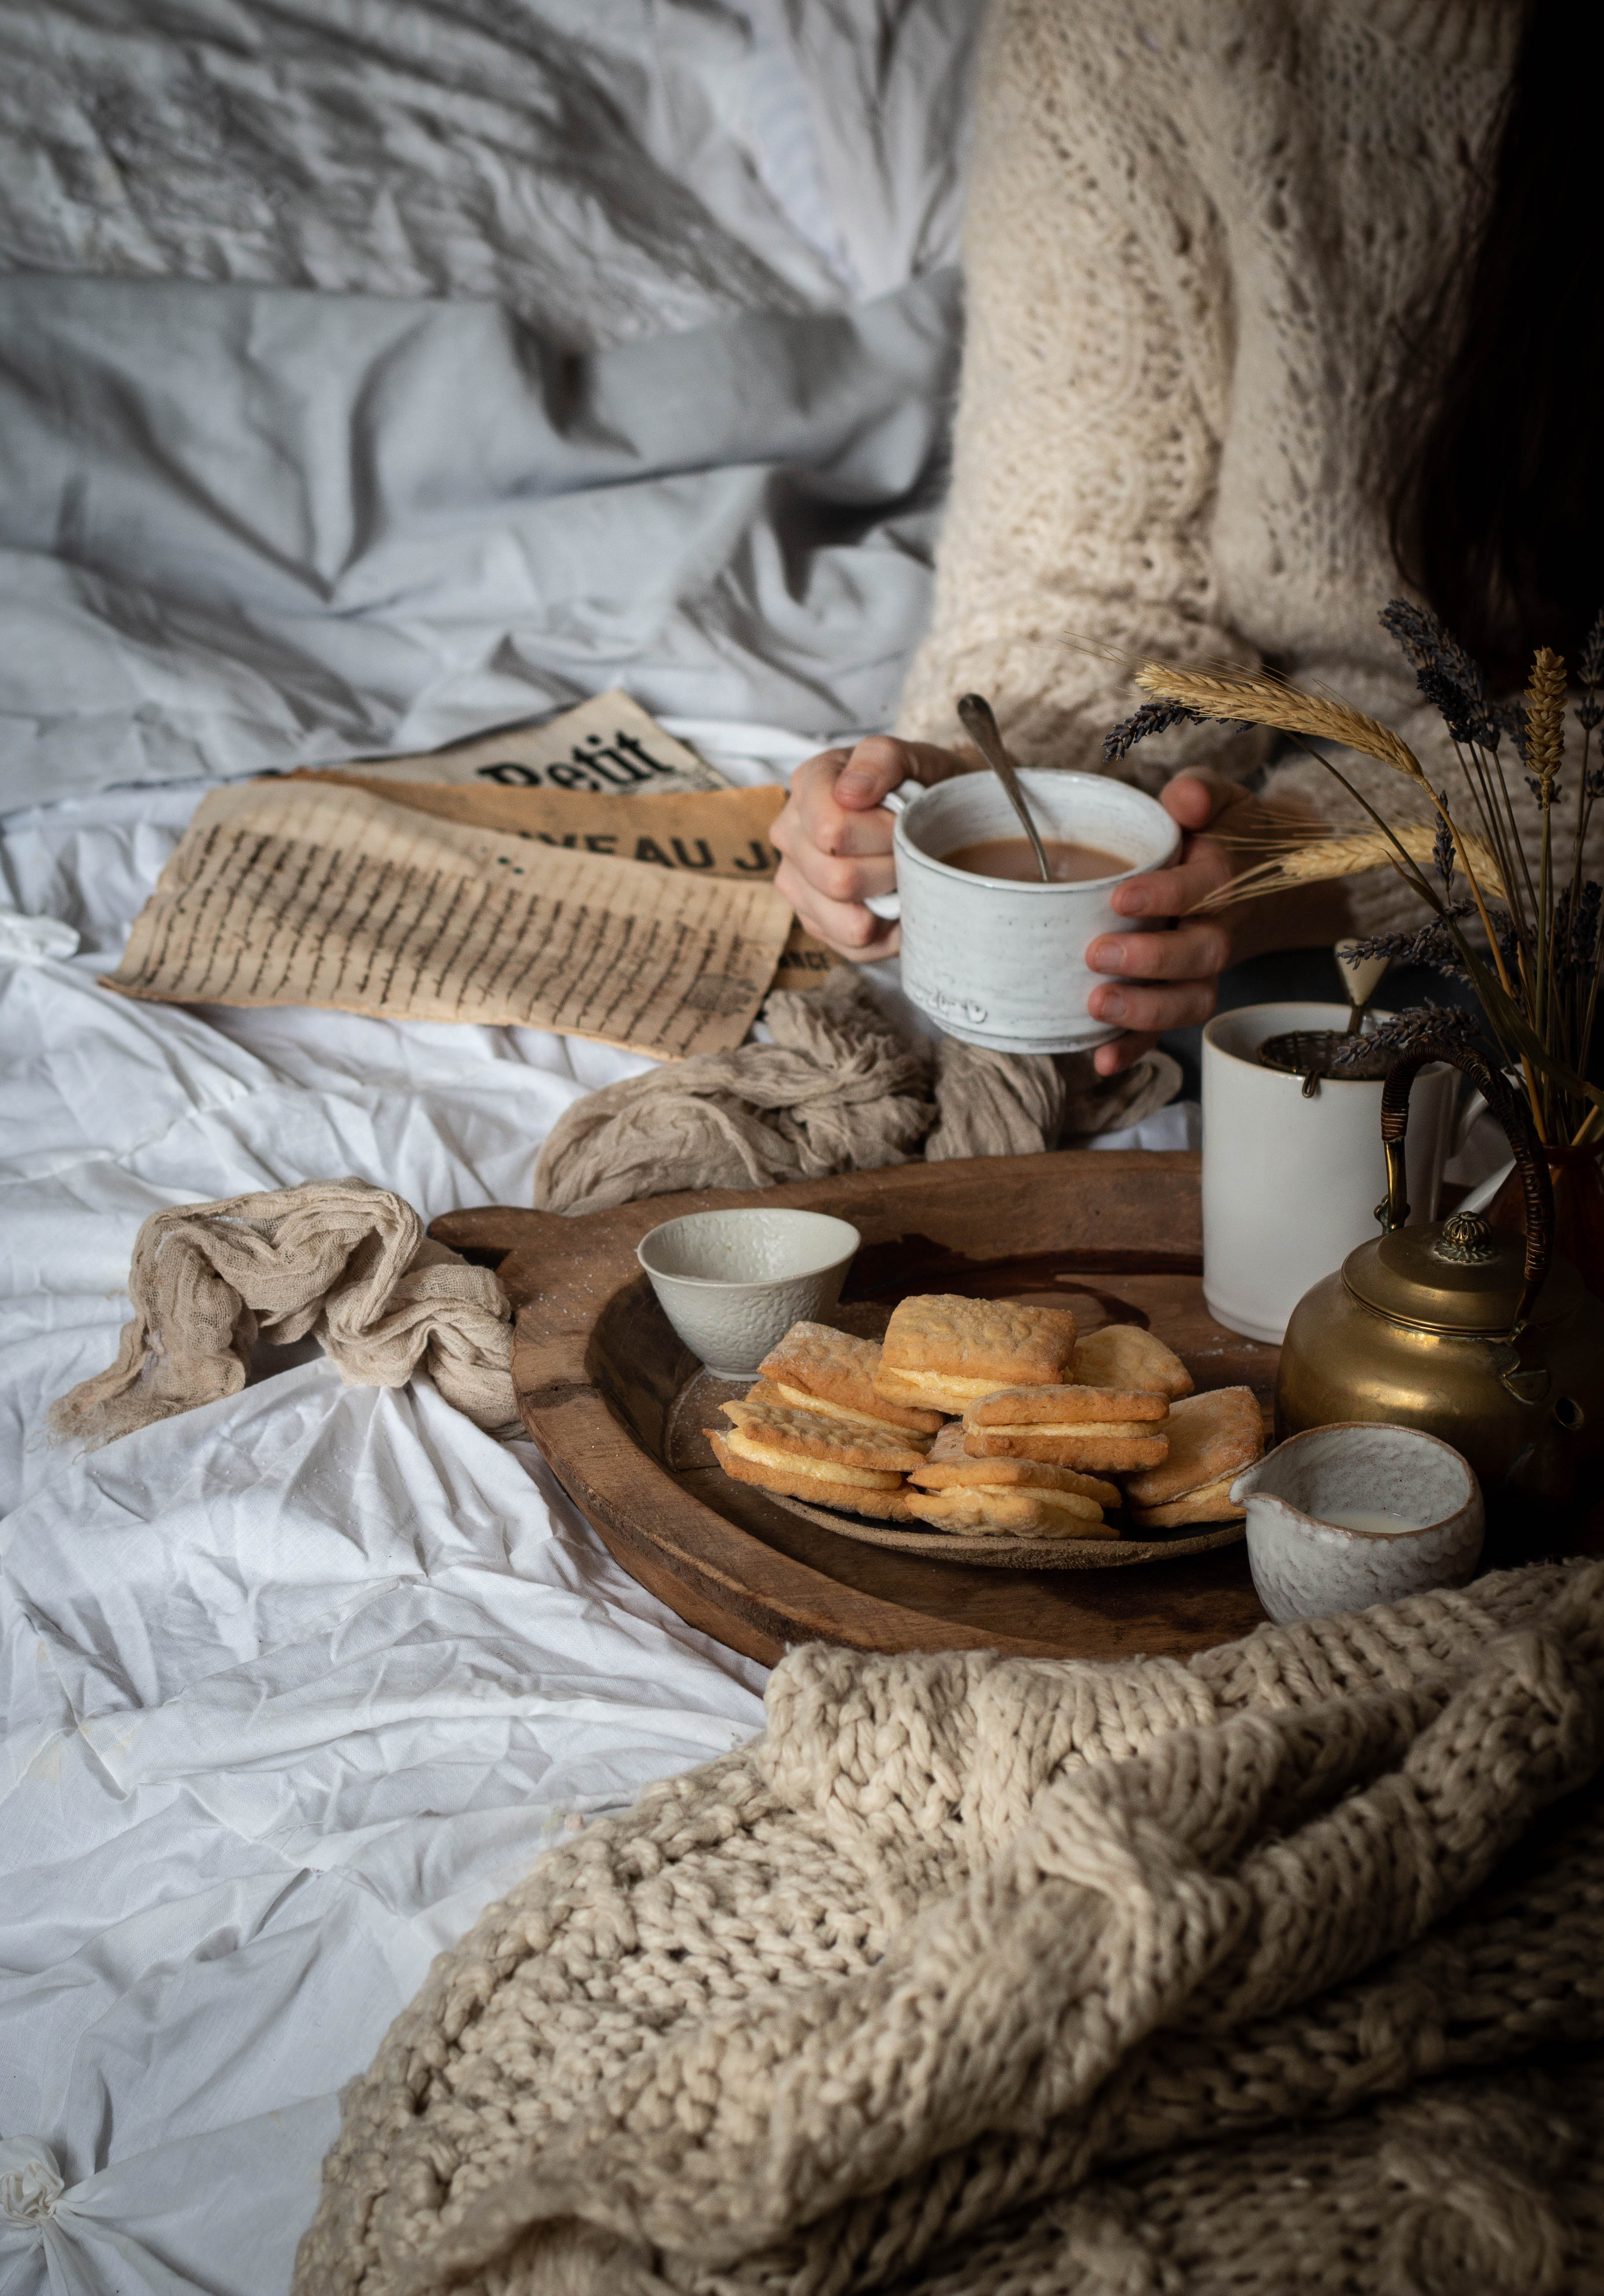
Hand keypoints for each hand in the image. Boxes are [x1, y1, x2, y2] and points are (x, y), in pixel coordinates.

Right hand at [770, 734, 973, 958]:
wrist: (940, 819)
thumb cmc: (923, 788)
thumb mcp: (915, 758)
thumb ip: (881, 759)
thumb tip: (850, 792)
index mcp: (809, 786)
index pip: (832, 830)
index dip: (883, 833)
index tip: (905, 822)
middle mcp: (790, 835)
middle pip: (838, 878)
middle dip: (890, 870)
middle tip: (910, 853)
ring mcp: (796, 882)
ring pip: (845, 920)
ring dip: (889, 903)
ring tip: (903, 877)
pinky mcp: (814, 922)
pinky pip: (854, 948)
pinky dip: (889, 934)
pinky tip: (897, 905)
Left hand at [1085, 769, 1344, 1075]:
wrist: (1256, 875)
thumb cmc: (1218, 831)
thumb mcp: (1215, 798)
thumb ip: (1199, 792)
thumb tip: (1186, 799)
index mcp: (1225, 877)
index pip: (1203, 888)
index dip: (1165, 895)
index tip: (1120, 895)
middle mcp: (1220, 929)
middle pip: (1200, 956)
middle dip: (1151, 962)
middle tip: (1097, 954)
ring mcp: (1203, 970)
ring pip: (1189, 1002)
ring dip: (1145, 1014)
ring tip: (1096, 1007)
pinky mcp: (1182, 994)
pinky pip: (1166, 1029)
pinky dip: (1137, 1049)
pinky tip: (1102, 1061)